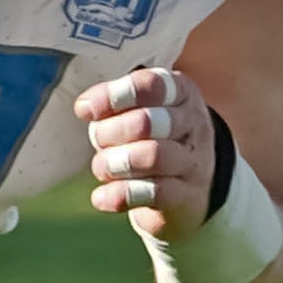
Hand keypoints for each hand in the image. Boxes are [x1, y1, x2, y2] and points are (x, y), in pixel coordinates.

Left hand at [79, 66, 219, 240]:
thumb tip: (85, 106)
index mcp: (180, 94)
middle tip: (97, 140)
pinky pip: (152, 193)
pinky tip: (102, 197)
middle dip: (109, 132)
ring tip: (102, 167)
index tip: (86, 109)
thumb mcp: (144, 109)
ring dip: (113, 163)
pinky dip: (119, 195)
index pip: (152, 85)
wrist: (197, 186)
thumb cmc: (157, 137)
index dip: (114, 96)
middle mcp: (192, 124)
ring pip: (153, 156)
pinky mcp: (185, 196)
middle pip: (146, 121)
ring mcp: (191, 161)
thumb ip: (114, 101)